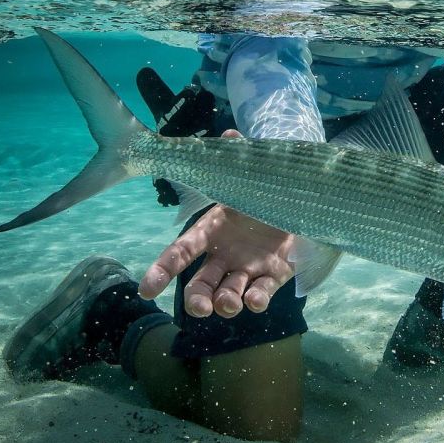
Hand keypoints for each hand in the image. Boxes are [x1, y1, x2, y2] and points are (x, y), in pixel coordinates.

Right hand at [138, 130, 295, 317]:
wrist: (298, 198)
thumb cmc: (262, 188)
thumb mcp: (250, 172)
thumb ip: (238, 156)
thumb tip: (230, 135)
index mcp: (210, 231)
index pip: (179, 254)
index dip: (161, 271)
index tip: (145, 291)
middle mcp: (224, 255)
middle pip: (200, 284)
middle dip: (197, 300)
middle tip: (200, 307)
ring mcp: (247, 268)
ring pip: (228, 294)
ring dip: (224, 303)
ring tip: (228, 304)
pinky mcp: (273, 275)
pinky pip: (261, 292)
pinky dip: (256, 300)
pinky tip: (254, 301)